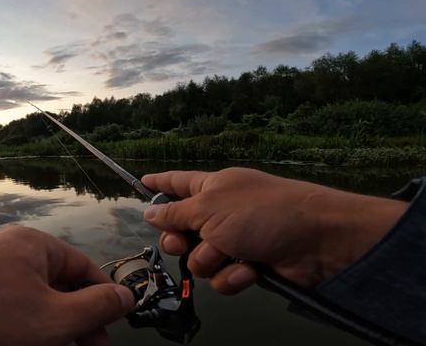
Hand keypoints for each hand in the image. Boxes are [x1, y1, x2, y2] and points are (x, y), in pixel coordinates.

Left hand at [0, 226, 133, 345]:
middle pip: (56, 286)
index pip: (84, 269)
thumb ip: (94, 308)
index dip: (104, 302)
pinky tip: (14, 343)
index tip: (109, 335)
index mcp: (35, 246)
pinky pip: (0, 309)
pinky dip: (15, 329)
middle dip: (73, 323)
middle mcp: (8, 251)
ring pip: (28, 302)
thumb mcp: (49, 319)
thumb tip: (128, 294)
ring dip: (45, 330)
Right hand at [142, 168, 407, 294]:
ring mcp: (235, 240)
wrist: (315, 240)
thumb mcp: (210, 208)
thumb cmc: (259, 212)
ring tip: (229, 254)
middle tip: (182, 243)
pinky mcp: (248, 266)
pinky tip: (249, 270)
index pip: (178, 182)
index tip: (142, 181)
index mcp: (212, 188)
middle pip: (181, 230)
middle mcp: (221, 213)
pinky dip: (233, 276)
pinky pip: (223, 277)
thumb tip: (149, 211)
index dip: (159, 183)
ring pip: (200, 259)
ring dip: (211, 261)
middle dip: (179, 241)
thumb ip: (175, 213)